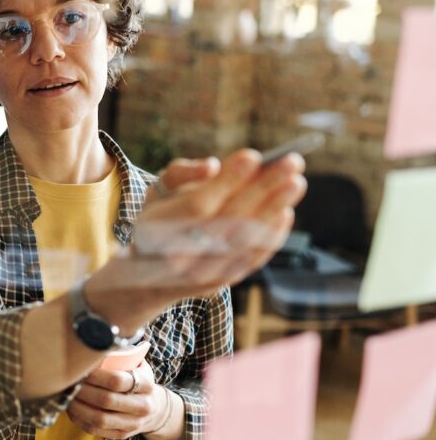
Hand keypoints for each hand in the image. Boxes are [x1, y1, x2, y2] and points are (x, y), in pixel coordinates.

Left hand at [66, 361, 167, 439]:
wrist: (154, 408)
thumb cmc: (137, 380)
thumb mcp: (138, 365)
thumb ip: (123, 353)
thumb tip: (94, 333)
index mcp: (146, 384)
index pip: (117, 380)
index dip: (95, 375)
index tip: (81, 368)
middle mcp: (143, 406)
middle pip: (106, 399)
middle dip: (83, 390)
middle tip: (69, 381)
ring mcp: (133, 424)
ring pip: (100, 418)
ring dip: (78, 407)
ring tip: (67, 395)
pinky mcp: (122, 435)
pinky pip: (96, 431)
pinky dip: (80, 420)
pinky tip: (71, 410)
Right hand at [84, 149, 306, 332]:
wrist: (142, 278)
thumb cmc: (157, 220)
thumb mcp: (157, 191)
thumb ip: (181, 173)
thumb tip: (212, 166)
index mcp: (156, 228)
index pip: (199, 204)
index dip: (228, 182)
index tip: (254, 155)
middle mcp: (178, 256)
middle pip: (229, 221)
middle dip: (263, 189)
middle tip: (292, 162)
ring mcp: (200, 274)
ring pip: (245, 241)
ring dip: (274, 210)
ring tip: (296, 182)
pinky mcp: (219, 284)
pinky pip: (251, 260)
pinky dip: (272, 236)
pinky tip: (285, 211)